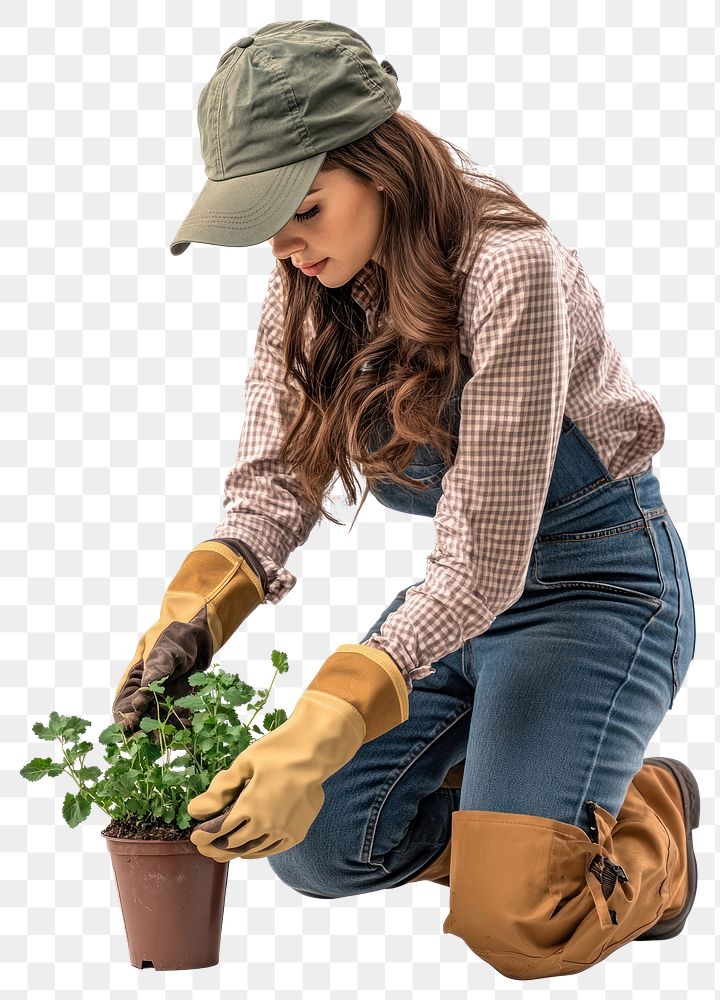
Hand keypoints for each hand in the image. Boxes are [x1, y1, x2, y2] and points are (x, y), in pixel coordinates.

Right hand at [112, 539, 264, 733]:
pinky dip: (184, 730)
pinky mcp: (180, 706)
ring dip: (167, 734)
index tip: (133, 722)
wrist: (199, 636)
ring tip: (178, 740)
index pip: (123, 707)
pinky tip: (191, 736)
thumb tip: (146, 686)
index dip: (125, 717)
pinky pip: (179, 722)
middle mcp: (145, 698)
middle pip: (139, 722)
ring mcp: (163, 704)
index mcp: (134, 683)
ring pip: (160, 726)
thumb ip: (158, 666)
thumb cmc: (175, 637)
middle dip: (146, 732)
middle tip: (157, 738)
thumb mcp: (165, 648)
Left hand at [187, 643, 409, 861]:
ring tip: (224, 850)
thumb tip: (195, 810)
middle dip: (216, 847)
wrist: (316, 751)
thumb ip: (220, 789)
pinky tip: (250, 849)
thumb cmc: (279, 751)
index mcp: (249, 807)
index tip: (195, 837)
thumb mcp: (244, 763)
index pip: (219, 831)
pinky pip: (273, 850)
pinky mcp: (297, 832)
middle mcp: (266, 824)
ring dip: (235, 851)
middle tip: (206, 846)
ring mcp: (283, 831)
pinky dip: (258, 851)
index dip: (204, 837)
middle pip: (233, 845)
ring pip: (253, 850)